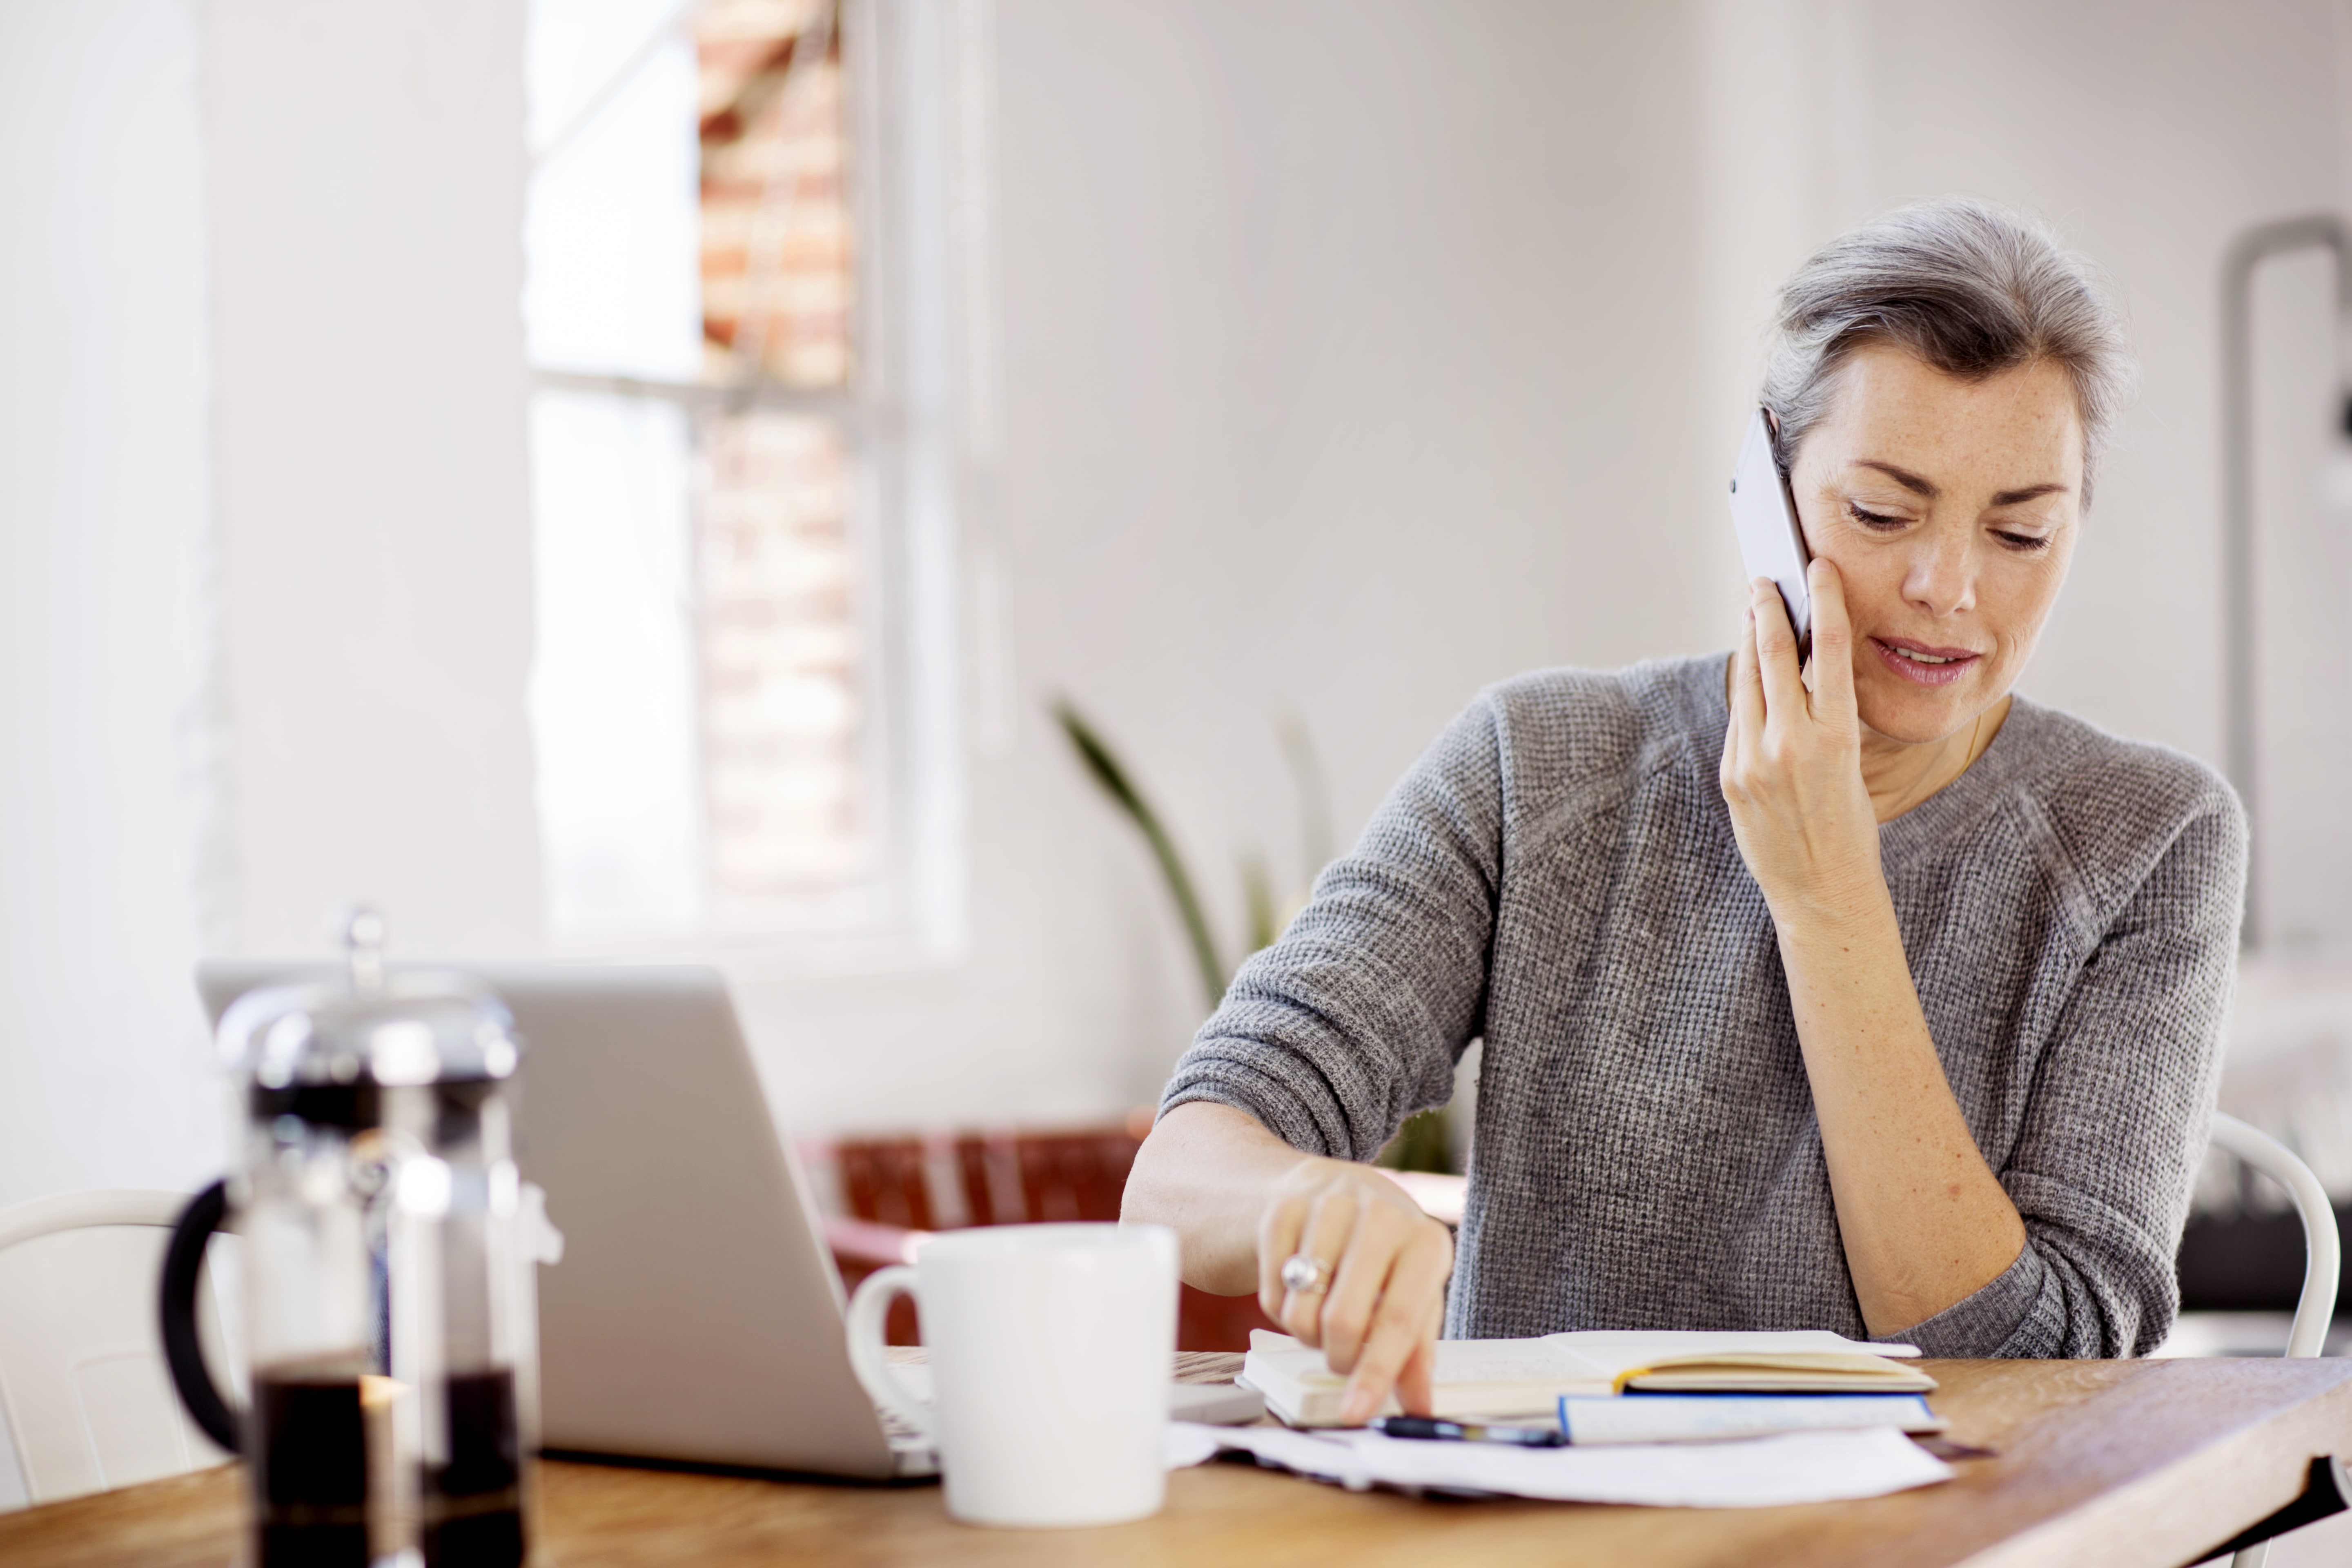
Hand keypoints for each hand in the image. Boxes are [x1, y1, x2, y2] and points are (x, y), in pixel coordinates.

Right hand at [1256, 1157, 1451, 1423]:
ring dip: (1307, 1335)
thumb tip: (1419, 1408)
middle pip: (1343, 1320)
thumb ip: (1416, 1355)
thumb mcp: (1415, 1296)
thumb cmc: (1387, 1257)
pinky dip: (1282, 1309)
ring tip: (1324, 1317)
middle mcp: (1381, 1215)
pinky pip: (1271, 1292)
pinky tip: (1301, 1292)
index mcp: (1426, 1242)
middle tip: (1342, 1357)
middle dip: (1337, 1357)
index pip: (1398, 1321)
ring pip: (1300, 1310)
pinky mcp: (1284, 1208)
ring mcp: (1329, 1205)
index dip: (1375, 1373)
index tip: (1355, 1412)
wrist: (1340, 1191)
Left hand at [1720, 561, 1880, 921]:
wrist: (1824, 890)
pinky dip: (1745, 693)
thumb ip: (1824, 717)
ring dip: (1749, 644)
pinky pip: (1738, 721)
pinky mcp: (1731, 776)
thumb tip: (1802, 667)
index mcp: (1837, 737)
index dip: (1823, 601)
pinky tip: (1750, 675)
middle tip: (1762, 581)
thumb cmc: (1850, 827)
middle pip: (1773, 655)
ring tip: (1752, 614)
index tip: (1815, 567)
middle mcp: (1792, 744)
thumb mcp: (1852, 764)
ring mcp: (1754, 760)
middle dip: (1766, 611)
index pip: (1829, 651)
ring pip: (1747, 683)